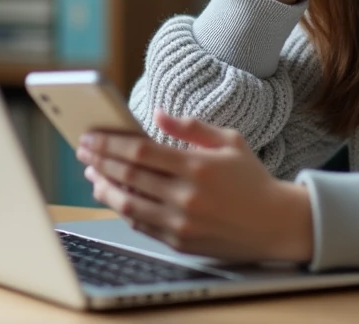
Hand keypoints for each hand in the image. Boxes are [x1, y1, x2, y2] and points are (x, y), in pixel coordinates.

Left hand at [75, 110, 313, 263]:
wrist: (275, 223)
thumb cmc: (252, 179)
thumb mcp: (229, 141)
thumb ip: (191, 127)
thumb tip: (157, 115)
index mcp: (197, 166)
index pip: (140, 151)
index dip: (109, 143)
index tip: (91, 136)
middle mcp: (186, 195)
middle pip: (129, 175)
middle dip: (99, 160)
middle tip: (83, 150)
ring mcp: (181, 222)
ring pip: (128, 203)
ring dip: (105, 188)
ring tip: (92, 175)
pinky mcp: (180, 242)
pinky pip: (141, 225)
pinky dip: (124, 209)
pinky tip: (116, 196)